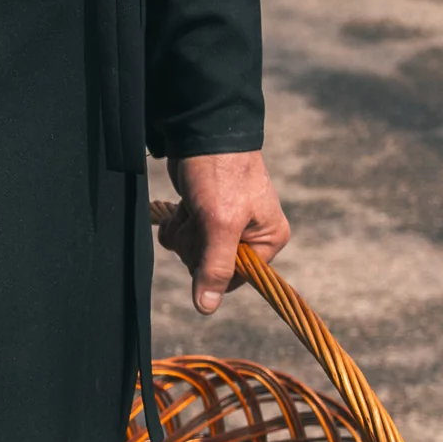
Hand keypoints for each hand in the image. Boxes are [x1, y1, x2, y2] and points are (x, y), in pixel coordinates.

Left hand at [160, 151, 291, 313]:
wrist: (201, 133)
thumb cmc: (220, 175)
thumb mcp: (219, 224)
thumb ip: (214, 267)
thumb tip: (206, 308)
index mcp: (268, 240)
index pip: (233, 279)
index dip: (212, 266)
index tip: (210, 239)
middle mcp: (250, 236)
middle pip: (208, 268)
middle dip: (194, 244)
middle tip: (200, 216)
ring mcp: (225, 227)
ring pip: (191, 254)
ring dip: (183, 232)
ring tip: (193, 206)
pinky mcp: (203, 217)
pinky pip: (181, 239)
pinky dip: (175, 226)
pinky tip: (181, 207)